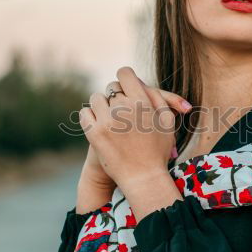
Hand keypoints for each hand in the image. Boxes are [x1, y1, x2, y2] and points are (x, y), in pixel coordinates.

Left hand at [79, 67, 190, 188]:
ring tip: (110, 118)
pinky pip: (84, 113)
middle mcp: (124, 109)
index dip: (125, 77)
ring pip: (96, 98)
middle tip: (121, 108)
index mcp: (142, 102)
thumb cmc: (158, 150)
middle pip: (111, 87)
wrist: (142, 178)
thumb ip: (159, 98)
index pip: (125, 74)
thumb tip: (140, 82)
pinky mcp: (94, 133)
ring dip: (102, 106)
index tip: (126, 85)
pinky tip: (99, 124)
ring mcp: (107, 121)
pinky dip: (90, 116)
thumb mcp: (167, 123)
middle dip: (116, 95)